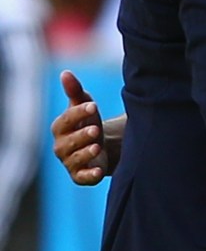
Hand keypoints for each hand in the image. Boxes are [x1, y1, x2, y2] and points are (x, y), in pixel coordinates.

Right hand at [51, 70, 107, 184]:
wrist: (101, 146)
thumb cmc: (88, 123)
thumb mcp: (85, 106)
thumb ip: (75, 91)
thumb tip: (65, 73)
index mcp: (60, 128)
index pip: (66, 120)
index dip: (79, 113)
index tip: (94, 105)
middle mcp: (61, 146)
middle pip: (69, 141)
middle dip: (82, 135)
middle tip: (96, 129)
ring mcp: (70, 162)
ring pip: (75, 158)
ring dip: (86, 153)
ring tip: (97, 146)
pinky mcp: (80, 176)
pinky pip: (82, 177)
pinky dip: (89, 175)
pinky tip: (98, 171)